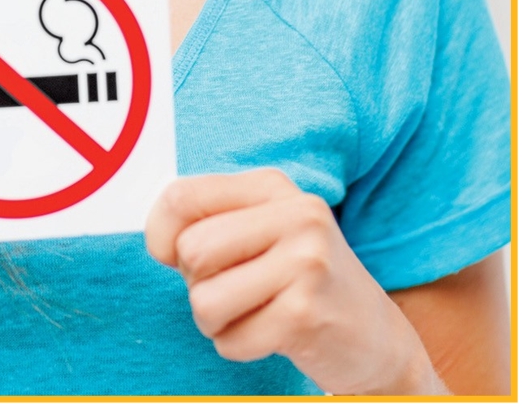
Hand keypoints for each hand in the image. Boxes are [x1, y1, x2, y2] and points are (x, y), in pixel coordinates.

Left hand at [144, 168, 446, 394]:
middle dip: (198, 285)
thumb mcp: (256, 234)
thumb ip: (205, 223)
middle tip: (238, 291)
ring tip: (254, 313)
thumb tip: (159, 242)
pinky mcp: (307, 312)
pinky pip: (230, 341)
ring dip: (216, 322)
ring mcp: (307, 262)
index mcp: (273, 187)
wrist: (376, 338)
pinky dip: (239, 347)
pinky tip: (274, 335)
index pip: (179, 197)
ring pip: (203, 301)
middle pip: (191, 252)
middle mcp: (297, 214)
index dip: (161, 237)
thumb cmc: (296, 283)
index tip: (181, 258)